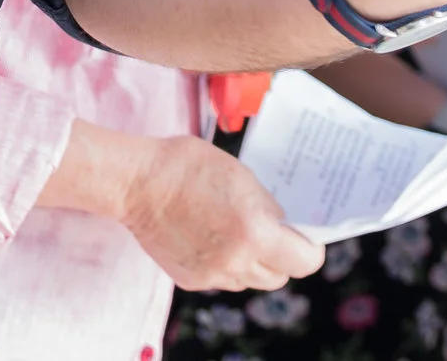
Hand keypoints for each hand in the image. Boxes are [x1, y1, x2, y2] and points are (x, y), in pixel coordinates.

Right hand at [120, 134, 323, 291]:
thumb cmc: (188, 165)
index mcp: (255, 231)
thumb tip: (282, 223)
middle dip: (283, 257)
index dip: (310, 248)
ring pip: (251, 280)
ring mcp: (213, 274)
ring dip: (254, 262)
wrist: (136, 182)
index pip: (304, 261)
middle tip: (273, 233)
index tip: (305, 236)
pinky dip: (226, 264)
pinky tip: (211, 237)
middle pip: (279, 276)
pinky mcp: (192, 279)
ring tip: (238, 233)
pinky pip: (224, 279)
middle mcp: (237, 261)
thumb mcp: (241, 174)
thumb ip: (266, 205)